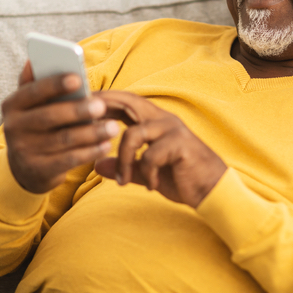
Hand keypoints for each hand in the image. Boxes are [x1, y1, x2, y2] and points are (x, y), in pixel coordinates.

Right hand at [1, 61, 119, 193]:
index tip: (78, 78)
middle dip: (78, 111)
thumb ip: (35, 84)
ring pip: (63, 140)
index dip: (55, 84)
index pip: (33, 91)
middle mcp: (14, 127)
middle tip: (101, 106)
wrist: (25, 168)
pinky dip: (90, 153)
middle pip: (50, 117)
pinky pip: (68, 160)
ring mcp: (24, 151)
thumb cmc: (37, 125)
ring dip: (91, 133)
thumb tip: (33, 60)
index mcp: (13, 105)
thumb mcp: (31, 106)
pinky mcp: (38, 170)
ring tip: (113, 127)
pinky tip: (106, 146)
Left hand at [93, 91, 226, 208]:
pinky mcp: (179, 145)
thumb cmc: (181, 178)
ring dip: (123, 160)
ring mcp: (173, 130)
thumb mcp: (146, 172)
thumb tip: (96, 164)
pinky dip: (146, 174)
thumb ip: (124, 166)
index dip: (104, 101)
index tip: (80, 106)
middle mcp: (164, 120)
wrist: (212, 191)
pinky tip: (152, 186)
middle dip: (104, 107)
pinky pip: (150, 156)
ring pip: (133, 134)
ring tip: (123, 181)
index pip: (126, 102)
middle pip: (129, 103)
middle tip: (82, 120)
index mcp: (156, 122)